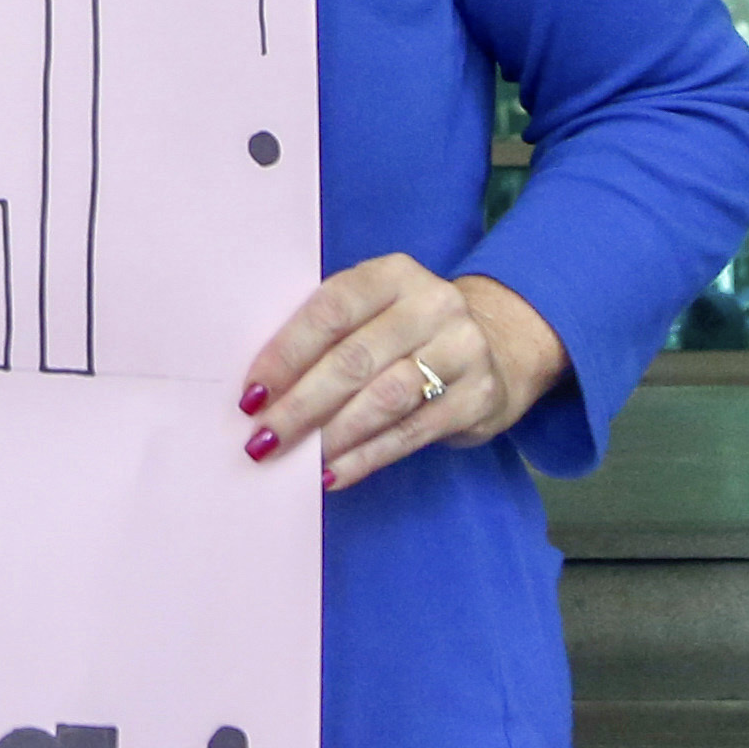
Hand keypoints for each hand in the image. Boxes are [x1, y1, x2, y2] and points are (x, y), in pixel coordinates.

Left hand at [242, 255, 565, 490]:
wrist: (498, 344)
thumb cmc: (404, 331)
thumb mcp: (371, 312)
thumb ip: (325, 337)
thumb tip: (260, 391)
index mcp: (392, 274)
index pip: (330, 310)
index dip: (286, 354)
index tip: (251, 394)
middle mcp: (432, 305)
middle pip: (354, 359)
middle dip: (301, 404)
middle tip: (263, 439)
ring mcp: (462, 350)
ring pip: (385, 398)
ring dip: (332, 434)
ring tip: (294, 460)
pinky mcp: (478, 397)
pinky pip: (412, 432)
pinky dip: (367, 456)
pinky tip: (334, 473)